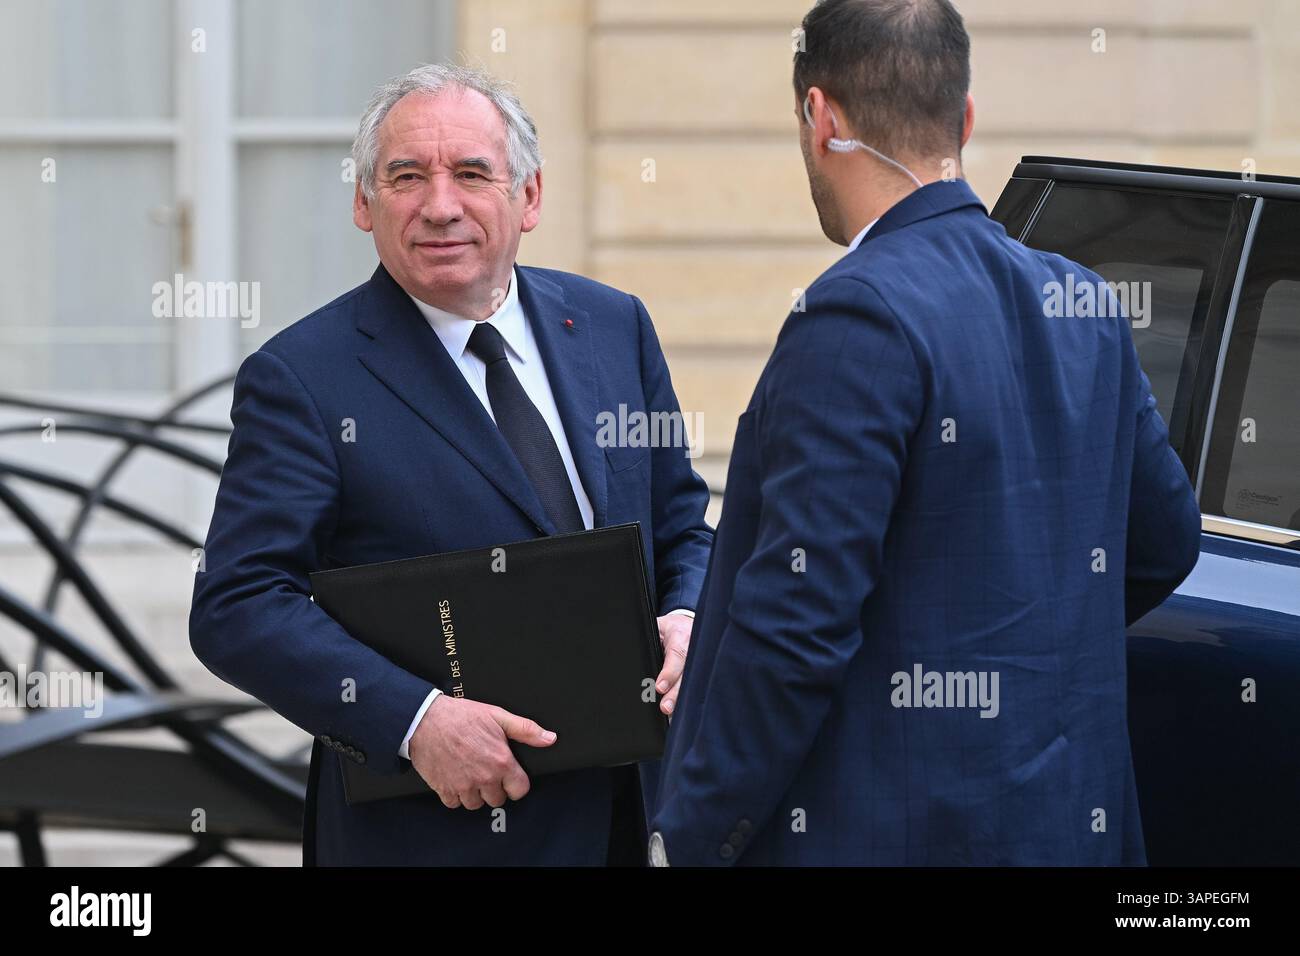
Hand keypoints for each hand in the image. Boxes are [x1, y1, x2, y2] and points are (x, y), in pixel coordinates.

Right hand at [407, 695, 555, 809]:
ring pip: (476, 804)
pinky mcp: (444, 790)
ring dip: (475, 793)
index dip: (516, 784)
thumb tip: (549, 738)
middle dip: (495, 788)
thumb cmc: (460, 716)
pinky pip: (455, 804)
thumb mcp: (497, 716)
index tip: (509, 777)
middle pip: (498, 800)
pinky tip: (455, 778)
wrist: (425, 720)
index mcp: (501, 762)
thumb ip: (526, 730)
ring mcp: (463, 786)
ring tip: (471, 774)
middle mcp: (484, 778)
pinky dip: (455, 795)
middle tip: (487, 771)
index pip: (520, 790)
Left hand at [655, 613, 693, 716]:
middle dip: (676, 693)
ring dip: (682, 699)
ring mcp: (699, 662)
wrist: (687, 626)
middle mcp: (693, 650)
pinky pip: (696, 687)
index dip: (669, 673)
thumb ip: (649, 640)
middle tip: (665, 707)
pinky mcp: (702, 672)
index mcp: (680, 637)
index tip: (660, 687)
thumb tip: (628, 652)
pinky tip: (680, 710)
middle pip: (686, 675)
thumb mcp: (657, 627)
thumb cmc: (669, 630)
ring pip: (693, 683)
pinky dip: (688, 700)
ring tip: (670, 712)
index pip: (676, 656)